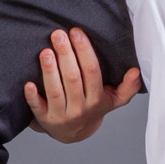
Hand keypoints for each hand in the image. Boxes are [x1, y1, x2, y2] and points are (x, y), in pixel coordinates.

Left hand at [24, 28, 141, 142]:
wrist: (74, 132)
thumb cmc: (93, 107)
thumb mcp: (113, 99)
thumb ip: (128, 87)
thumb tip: (136, 71)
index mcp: (97, 99)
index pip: (92, 72)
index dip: (84, 51)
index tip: (76, 32)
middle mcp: (80, 108)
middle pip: (73, 79)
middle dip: (65, 55)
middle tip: (58, 34)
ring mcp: (61, 115)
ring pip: (56, 91)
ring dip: (50, 71)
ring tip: (45, 51)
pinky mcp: (45, 120)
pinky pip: (37, 108)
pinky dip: (32, 97)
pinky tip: (28, 83)